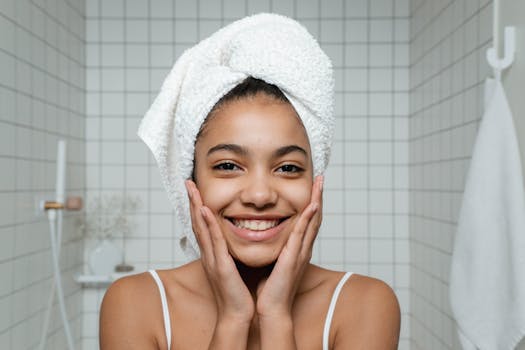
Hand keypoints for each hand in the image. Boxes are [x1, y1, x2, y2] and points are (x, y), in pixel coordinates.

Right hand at [185, 180, 254, 324]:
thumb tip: (233, 239)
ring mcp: (212, 259)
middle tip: (188, 182)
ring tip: (193, 189)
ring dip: (197, 207)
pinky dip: (209, 225)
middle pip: (197, 223)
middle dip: (192, 202)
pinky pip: (214, 242)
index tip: (195, 190)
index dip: (197, 207)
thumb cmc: (237, 293)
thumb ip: (229, 252)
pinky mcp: (220, 266)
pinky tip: (206, 210)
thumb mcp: (231, 267)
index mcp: (212, 254)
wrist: (237, 314)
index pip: (202, 226)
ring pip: (202, 228)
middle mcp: (209, 254)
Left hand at [255, 175, 323, 319]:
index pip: (307, 221)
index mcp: (297, 249)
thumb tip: (264, 235)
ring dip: (317, 201)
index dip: (311, 203)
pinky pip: (301, 235)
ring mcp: (300, 253)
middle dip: (318, 197)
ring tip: (320, 184)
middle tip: (321, 178)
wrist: (272, 309)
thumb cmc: (271, 288)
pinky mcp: (293, 258)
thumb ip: (275, 249)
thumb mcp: (274, 262)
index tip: (312, 186)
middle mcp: (302, 248)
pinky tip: (311, 205)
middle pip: (314, 218)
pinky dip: (307, 219)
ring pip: (312, 222)